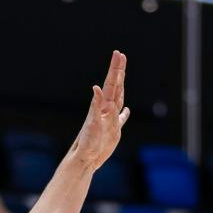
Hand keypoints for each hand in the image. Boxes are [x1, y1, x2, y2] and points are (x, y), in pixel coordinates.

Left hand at [66, 51, 129, 169]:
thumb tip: (97, 87)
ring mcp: (110, 119)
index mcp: (103, 106)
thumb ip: (96, 105)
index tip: (119, 54)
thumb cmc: (87, 142)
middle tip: (120, 55)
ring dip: (121, 85)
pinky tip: (127, 110)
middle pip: (116, 86)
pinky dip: (124, 113)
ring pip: (119, 98)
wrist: (85, 158)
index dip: (115, 69)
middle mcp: (107, 110)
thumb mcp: (92, 123)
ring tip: (121, 74)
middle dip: (118, 70)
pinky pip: (121, 118)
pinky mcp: (113, 130)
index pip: (111, 83)